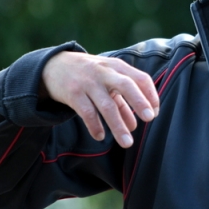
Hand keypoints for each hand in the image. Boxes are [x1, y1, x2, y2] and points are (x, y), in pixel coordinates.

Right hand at [41, 51, 159, 148]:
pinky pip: (87, 112)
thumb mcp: (107, 80)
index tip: (154, 113)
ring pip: (106, 105)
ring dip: (118, 125)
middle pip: (126, 85)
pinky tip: (101, 136)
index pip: (141, 78)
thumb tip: (134, 125)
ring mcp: (88, 83)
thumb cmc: (89, 75)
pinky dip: (95, 126)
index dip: (150, 95)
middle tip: (149, 119)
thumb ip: (122, 100)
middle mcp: (105, 72)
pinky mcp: (73, 93)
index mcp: (117, 67)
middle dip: (139, 102)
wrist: (54, 65)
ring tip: (127, 143)